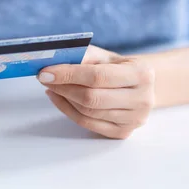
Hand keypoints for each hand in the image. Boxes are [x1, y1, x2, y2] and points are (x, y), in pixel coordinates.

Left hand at [38, 46, 154, 138]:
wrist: (141, 86)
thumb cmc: (120, 68)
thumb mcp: (106, 56)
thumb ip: (84, 57)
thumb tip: (54, 62)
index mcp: (142, 74)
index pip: (98, 76)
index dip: (69, 74)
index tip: (46, 71)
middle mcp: (142, 99)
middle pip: (92, 98)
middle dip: (63, 87)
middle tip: (45, 78)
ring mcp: (134, 119)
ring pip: (88, 112)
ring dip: (64, 98)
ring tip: (52, 86)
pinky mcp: (123, 132)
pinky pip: (88, 124)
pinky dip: (68, 110)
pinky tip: (60, 98)